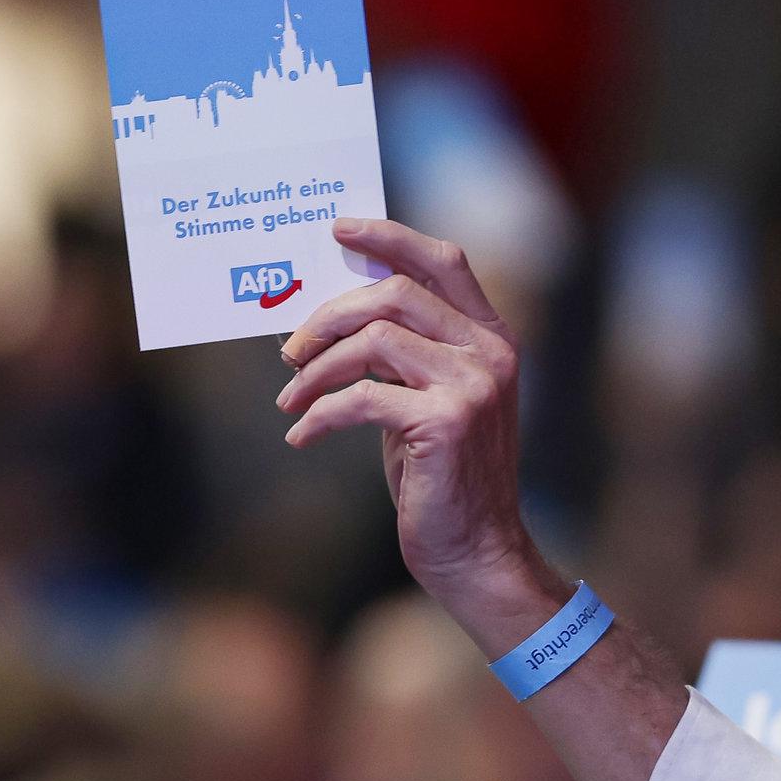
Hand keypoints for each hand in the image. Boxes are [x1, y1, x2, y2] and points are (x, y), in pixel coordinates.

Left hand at [277, 221, 558, 643]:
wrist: (476, 551)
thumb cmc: (439, 475)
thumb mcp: (425, 400)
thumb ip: (399, 354)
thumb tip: (323, 320)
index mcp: (491, 336)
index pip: (443, 261)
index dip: (389, 237)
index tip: (338, 229)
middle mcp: (490, 352)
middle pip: (393, 294)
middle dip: (328, 317)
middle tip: (289, 351)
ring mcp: (473, 386)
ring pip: (373, 341)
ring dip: (316, 371)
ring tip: (290, 400)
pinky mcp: (447, 423)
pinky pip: (361, 399)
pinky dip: (318, 415)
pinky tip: (300, 435)